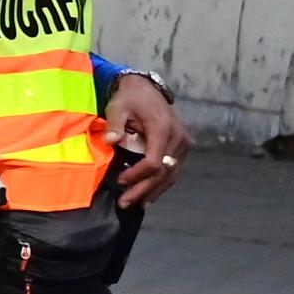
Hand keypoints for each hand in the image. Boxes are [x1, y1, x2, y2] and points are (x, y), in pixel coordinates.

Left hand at [104, 73, 190, 207]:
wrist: (147, 88)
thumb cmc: (130, 98)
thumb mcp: (118, 106)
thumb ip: (115, 124)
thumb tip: (110, 140)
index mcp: (163, 129)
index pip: (154, 161)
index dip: (138, 175)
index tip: (120, 181)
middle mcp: (178, 138)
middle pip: (164, 172)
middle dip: (144, 190)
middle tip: (124, 203)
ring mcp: (183, 144)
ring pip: (171, 174)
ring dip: (153, 191)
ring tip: (136, 204)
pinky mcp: (182, 147)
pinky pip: (173, 169)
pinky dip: (161, 183)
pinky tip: (149, 195)